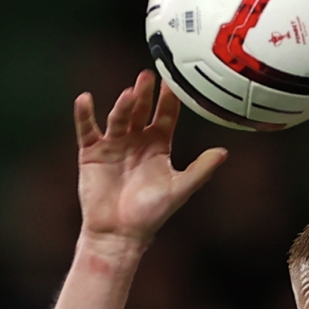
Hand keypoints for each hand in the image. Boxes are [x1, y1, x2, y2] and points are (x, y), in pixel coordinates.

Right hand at [74, 71, 225, 246]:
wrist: (119, 232)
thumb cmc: (150, 214)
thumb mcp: (180, 189)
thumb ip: (201, 170)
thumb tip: (224, 152)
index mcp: (158, 146)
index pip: (165, 115)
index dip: (169, 98)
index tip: (174, 80)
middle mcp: (137, 141)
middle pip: (141, 110)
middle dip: (145, 94)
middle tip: (148, 76)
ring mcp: (113, 144)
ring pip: (118, 117)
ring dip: (123, 104)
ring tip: (129, 94)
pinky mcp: (91, 152)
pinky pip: (87, 129)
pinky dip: (84, 114)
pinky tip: (85, 100)